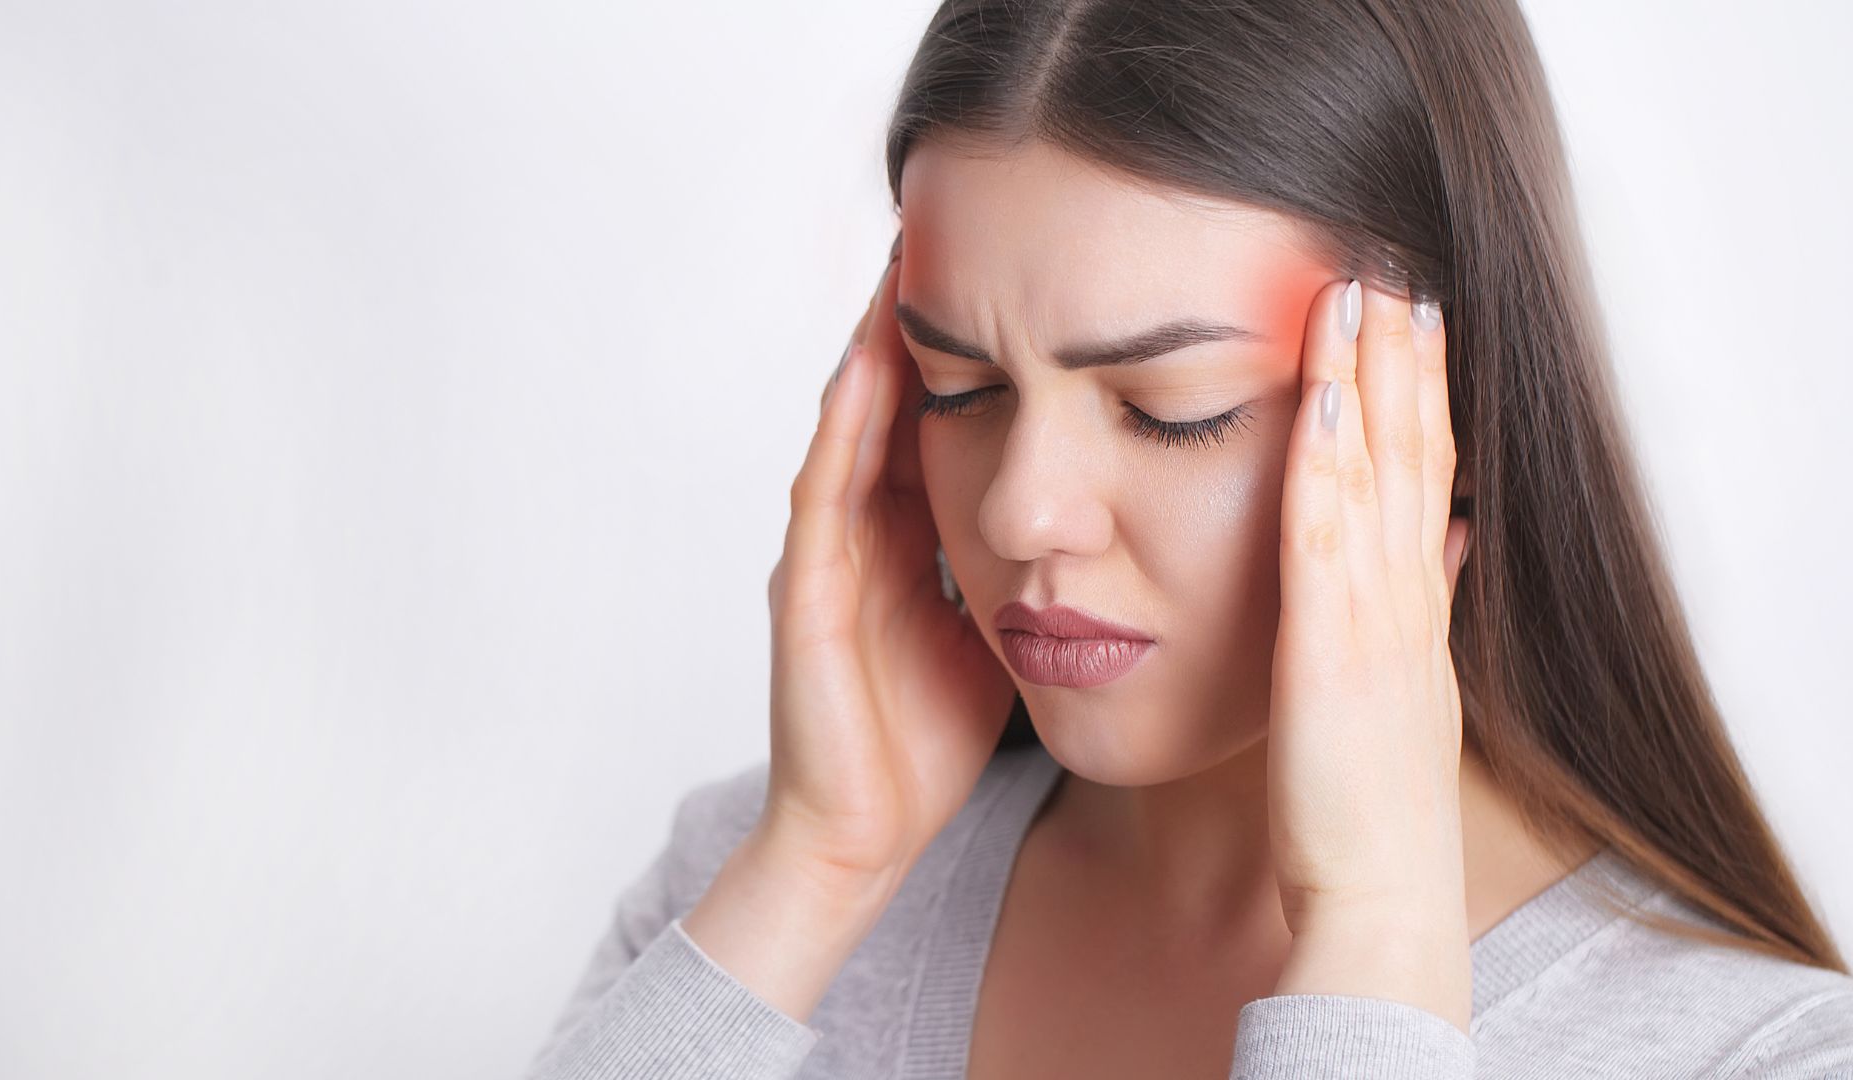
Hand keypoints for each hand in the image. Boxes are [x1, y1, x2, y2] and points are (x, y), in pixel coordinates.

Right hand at [759, 231, 1017, 887]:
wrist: (863, 835)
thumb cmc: (929, 740)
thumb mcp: (995, 629)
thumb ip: (1022, 564)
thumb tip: (1097, 514)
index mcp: (908, 537)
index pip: (939, 416)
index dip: (968, 346)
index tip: (1011, 271)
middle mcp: (861, 532)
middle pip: (891, 401)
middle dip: (918, 319)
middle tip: (950, 227)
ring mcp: (824, 557)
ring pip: (851, 426)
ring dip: (874, 344)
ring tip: (905, 261)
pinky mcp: (803, 595)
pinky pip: (825, 493)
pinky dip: (847, 427)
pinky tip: (872, 367)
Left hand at [1265, 279, 1473, 1024]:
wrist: (1381, 896)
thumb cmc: (1371, 804)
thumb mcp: (1409, 692)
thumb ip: (1424, 609)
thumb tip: (1450, 542)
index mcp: (1414, 604)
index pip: (1425, 473)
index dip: (1420, 389)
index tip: (1410, 313)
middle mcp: (1405, 596)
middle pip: (1414, 452)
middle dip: (1404, 356)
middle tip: (1394, 263)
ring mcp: (1375, 618)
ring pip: (1381, 474)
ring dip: (1372, 380)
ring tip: (1363, 291)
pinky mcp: (1332, 649)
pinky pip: (1327, 538)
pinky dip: (1329, 464)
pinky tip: (1325, 399)